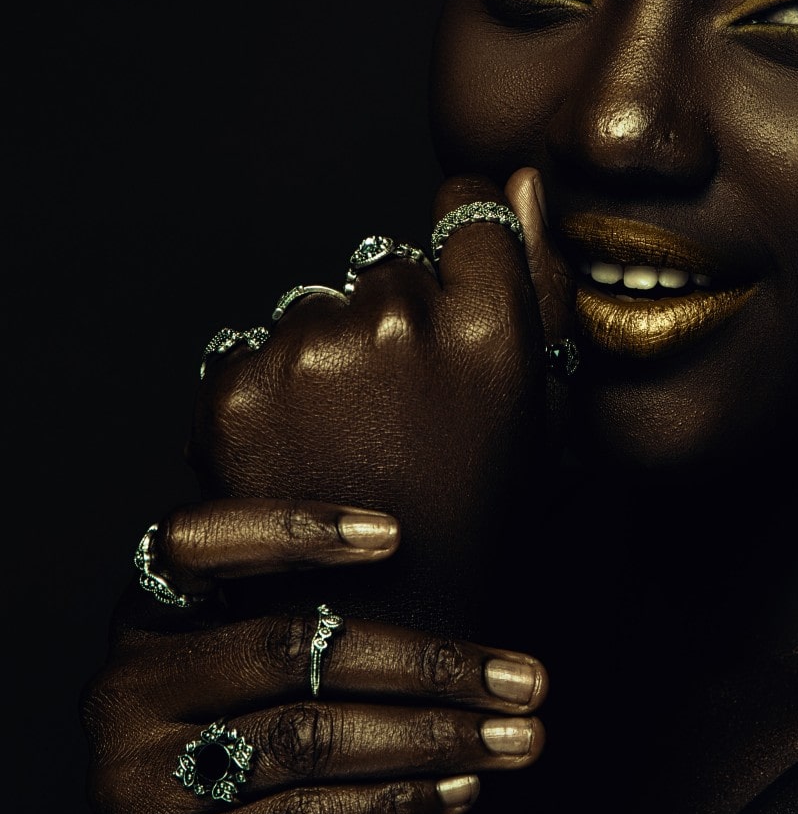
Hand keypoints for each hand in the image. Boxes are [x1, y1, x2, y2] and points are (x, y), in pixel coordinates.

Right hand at [82, 500, 547, 813]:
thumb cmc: (246, 724)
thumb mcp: (246, 658)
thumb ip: (303, 612)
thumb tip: (425, 557)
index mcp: (146, 618)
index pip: (195, 542)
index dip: (288, 527)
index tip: (395, 533)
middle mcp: (126, 688)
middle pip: (286, 649)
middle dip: (424, 665)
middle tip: (526, 680)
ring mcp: (138, 776)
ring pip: (310, 739)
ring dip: (431, 738)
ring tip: (517, 738)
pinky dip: (397, 803)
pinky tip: (462, 786)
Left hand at [184, 169, 575, 630]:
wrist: (387, 629)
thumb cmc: (483, 520)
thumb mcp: (542, 410)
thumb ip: (543, 286)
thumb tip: (525, 184)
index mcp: (490, 328)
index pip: (466, 210)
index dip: (460, 253)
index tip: (453, 301)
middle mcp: (400, 321)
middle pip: (388, 264)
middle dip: (395, 318)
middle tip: (404, 415)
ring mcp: (311, 352)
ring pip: (318, 304)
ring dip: (330, 354)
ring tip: (352, 444)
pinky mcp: (237, 386)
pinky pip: (256, 347)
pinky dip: (272, 389)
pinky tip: (304, 453)